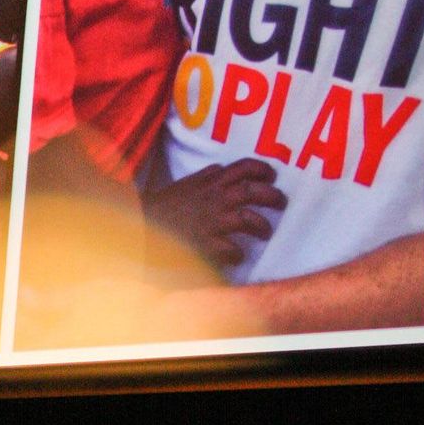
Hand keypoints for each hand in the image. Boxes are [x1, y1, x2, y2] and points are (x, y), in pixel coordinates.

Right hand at [145, 158, 286, 268]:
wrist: (141, 225)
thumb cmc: (163, 206)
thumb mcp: (184, 184)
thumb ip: (204, 177)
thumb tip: (220, 168)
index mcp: (210, 182)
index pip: (243, 168)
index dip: (262, 170)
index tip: (272, 176)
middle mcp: (215, 199)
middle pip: (252, 192)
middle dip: (272, 196)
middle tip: (281, 203)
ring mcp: (212, 221)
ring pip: (248, 219)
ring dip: (262, 226)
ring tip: (265, 233)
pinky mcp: (206, 243)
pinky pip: (232, 250)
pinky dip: (237, 254)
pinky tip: (237, 256)